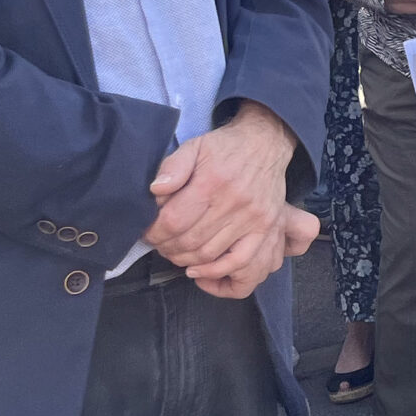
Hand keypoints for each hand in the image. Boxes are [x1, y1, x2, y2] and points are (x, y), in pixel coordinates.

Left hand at [142, 105, 316, 298]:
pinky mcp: (264, 228)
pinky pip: (240, 260)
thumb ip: (172, 167)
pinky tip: (199, 270)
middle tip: (159, 244)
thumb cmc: (226, 147)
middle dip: (166, 248)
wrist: (266, 143)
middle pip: (189, 241)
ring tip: (175, 253)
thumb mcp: (194, 146)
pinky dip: (216, 271)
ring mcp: (251, 218)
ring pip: (209, 254)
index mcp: (211, 182)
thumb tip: (156, 190)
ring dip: (185, 260)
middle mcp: (233, 203)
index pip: (174, 221)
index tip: (148, 233)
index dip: (155, 233)